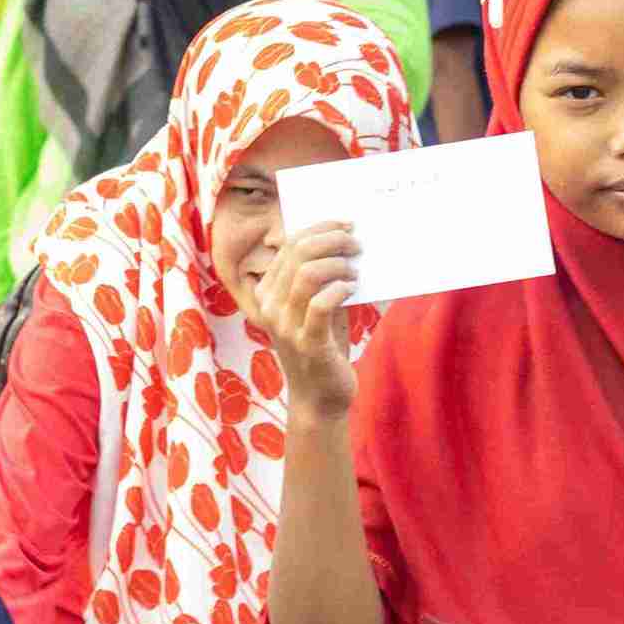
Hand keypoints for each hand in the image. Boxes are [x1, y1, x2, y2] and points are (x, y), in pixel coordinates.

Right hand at [255, 221, 360, 422]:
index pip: (288, 245)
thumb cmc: (322, 347)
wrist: (320, 399)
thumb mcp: (317, 307)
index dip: (318, 228)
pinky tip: (353, 288)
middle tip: (356, 243)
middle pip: (297, 253)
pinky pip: (320, 304)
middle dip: (331, 239)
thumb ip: (322, 279)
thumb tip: (345, 241)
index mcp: (267, 293)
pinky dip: (339, 289)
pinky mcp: (307, 343)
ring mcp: (286, 326)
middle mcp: (270, 307)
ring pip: (306, 273)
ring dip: (337, 263)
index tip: (345, 224)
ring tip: (355, 267)